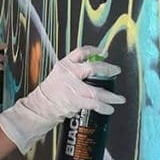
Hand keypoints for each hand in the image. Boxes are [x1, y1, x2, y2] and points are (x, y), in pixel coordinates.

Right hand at [0, 46, 123, 153]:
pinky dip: (104, 107)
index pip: (81, 52)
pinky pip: (93, 104)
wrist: (40, 106)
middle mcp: (69, 74)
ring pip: (96, 90)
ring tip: (119, 98)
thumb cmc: (51, 91)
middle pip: (92, 68)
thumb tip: (93, 69)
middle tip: (116, 71)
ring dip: (110, 95)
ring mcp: (72, 88)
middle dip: (107, 69)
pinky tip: (110, 109)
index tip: (104, 52)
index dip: (94, 50)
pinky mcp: (74, 101)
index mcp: (65, 65)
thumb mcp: (60, 74)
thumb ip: (74, 70)